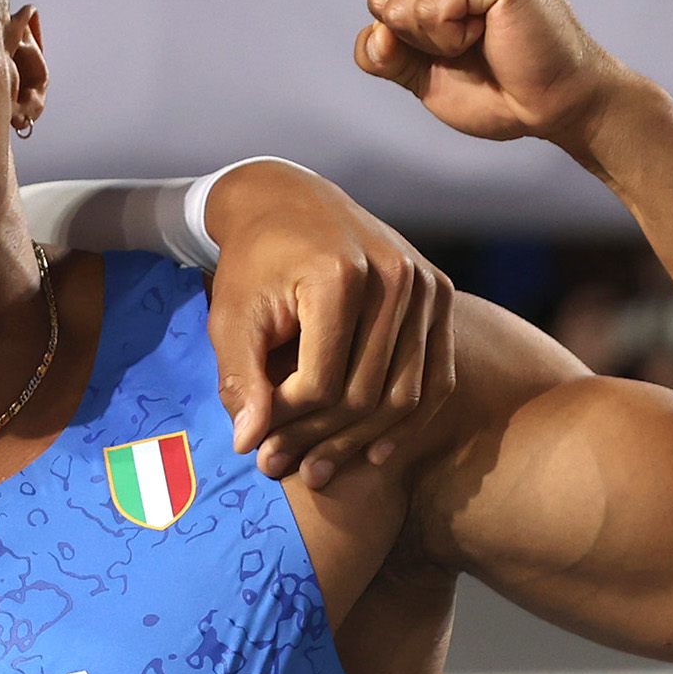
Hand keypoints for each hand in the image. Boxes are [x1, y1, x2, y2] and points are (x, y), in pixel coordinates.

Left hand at [202, 163, 456, 487]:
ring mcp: (426, 285)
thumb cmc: (254, 264)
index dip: (288, 421)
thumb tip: (248, 443)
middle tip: (284, 469)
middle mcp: (394, 278)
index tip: (257, 440)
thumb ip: (239, 377)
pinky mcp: (441, 295)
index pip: (322, 382)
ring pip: (405, 394)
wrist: (290, 202)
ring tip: (321, 471)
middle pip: (366, 393)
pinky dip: (408, 422)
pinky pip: (437, 377)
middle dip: (321, 440)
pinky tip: (375, 454)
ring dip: (361, 442)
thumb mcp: (231, 317)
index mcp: (340, 277)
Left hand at [355, 0, 625, 152]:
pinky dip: (454, 38)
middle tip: (476, 37)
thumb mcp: (416, 69)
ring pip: (400, 6)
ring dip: (439, 39)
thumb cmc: (493, 83)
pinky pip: (428, 12)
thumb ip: (380, 51)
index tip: (458, 33)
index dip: (404, 32)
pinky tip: (494, 28)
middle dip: (420, 36)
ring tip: (487, 32)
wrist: (553, 104)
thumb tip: (374, 35)